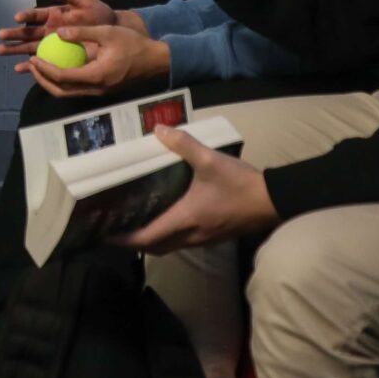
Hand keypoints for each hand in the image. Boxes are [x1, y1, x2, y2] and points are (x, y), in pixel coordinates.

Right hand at [0, 0, 128, 60]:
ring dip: (14, 49)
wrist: (112, 32)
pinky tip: (19, 69)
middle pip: (27, 32)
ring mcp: (50, 44)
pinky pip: (40, 62)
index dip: (26, 15)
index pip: (36, 15)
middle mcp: (48, 29)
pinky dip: (29, 66)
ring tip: (0, 51)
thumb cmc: (99, 15)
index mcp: (53, 15)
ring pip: (29, 47)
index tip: (17, 18)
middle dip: (13, 34)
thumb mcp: (85, 1)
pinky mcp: (55, 56)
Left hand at [23, 21, 169, 96]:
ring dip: (52, 83)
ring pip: (69, 94)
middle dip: (43, 80)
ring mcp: (100, 92)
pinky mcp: (102, 90)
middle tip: (32, 65)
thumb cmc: (133, 44)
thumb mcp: (107, 32)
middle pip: (62, 91)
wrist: (156, 60)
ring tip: (40, 68)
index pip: (63, 77)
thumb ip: (82, 32)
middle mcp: (97, 89)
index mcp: (97, 75)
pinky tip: (58, 68)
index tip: (34, 58)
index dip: (45, 69)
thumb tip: (58, 32)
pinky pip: (77, 90)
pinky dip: (64, 82)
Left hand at [108, 125, 275, 251]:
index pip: (146, 239)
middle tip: (117, 227)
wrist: (274, 201)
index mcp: (184, 220)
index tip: (104, 233)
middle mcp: (191, 235)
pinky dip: (169, 235)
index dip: (123, 239)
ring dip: (152, 239)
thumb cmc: (240, 184)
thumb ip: (183, 144)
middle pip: (155, 247)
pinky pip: (183, 241)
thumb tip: (159, 130)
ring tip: (137, 221)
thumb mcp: (210, 160)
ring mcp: (203, 239)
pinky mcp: (213, 236)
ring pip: (170, 246)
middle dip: (134, 241)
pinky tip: (168, 216)